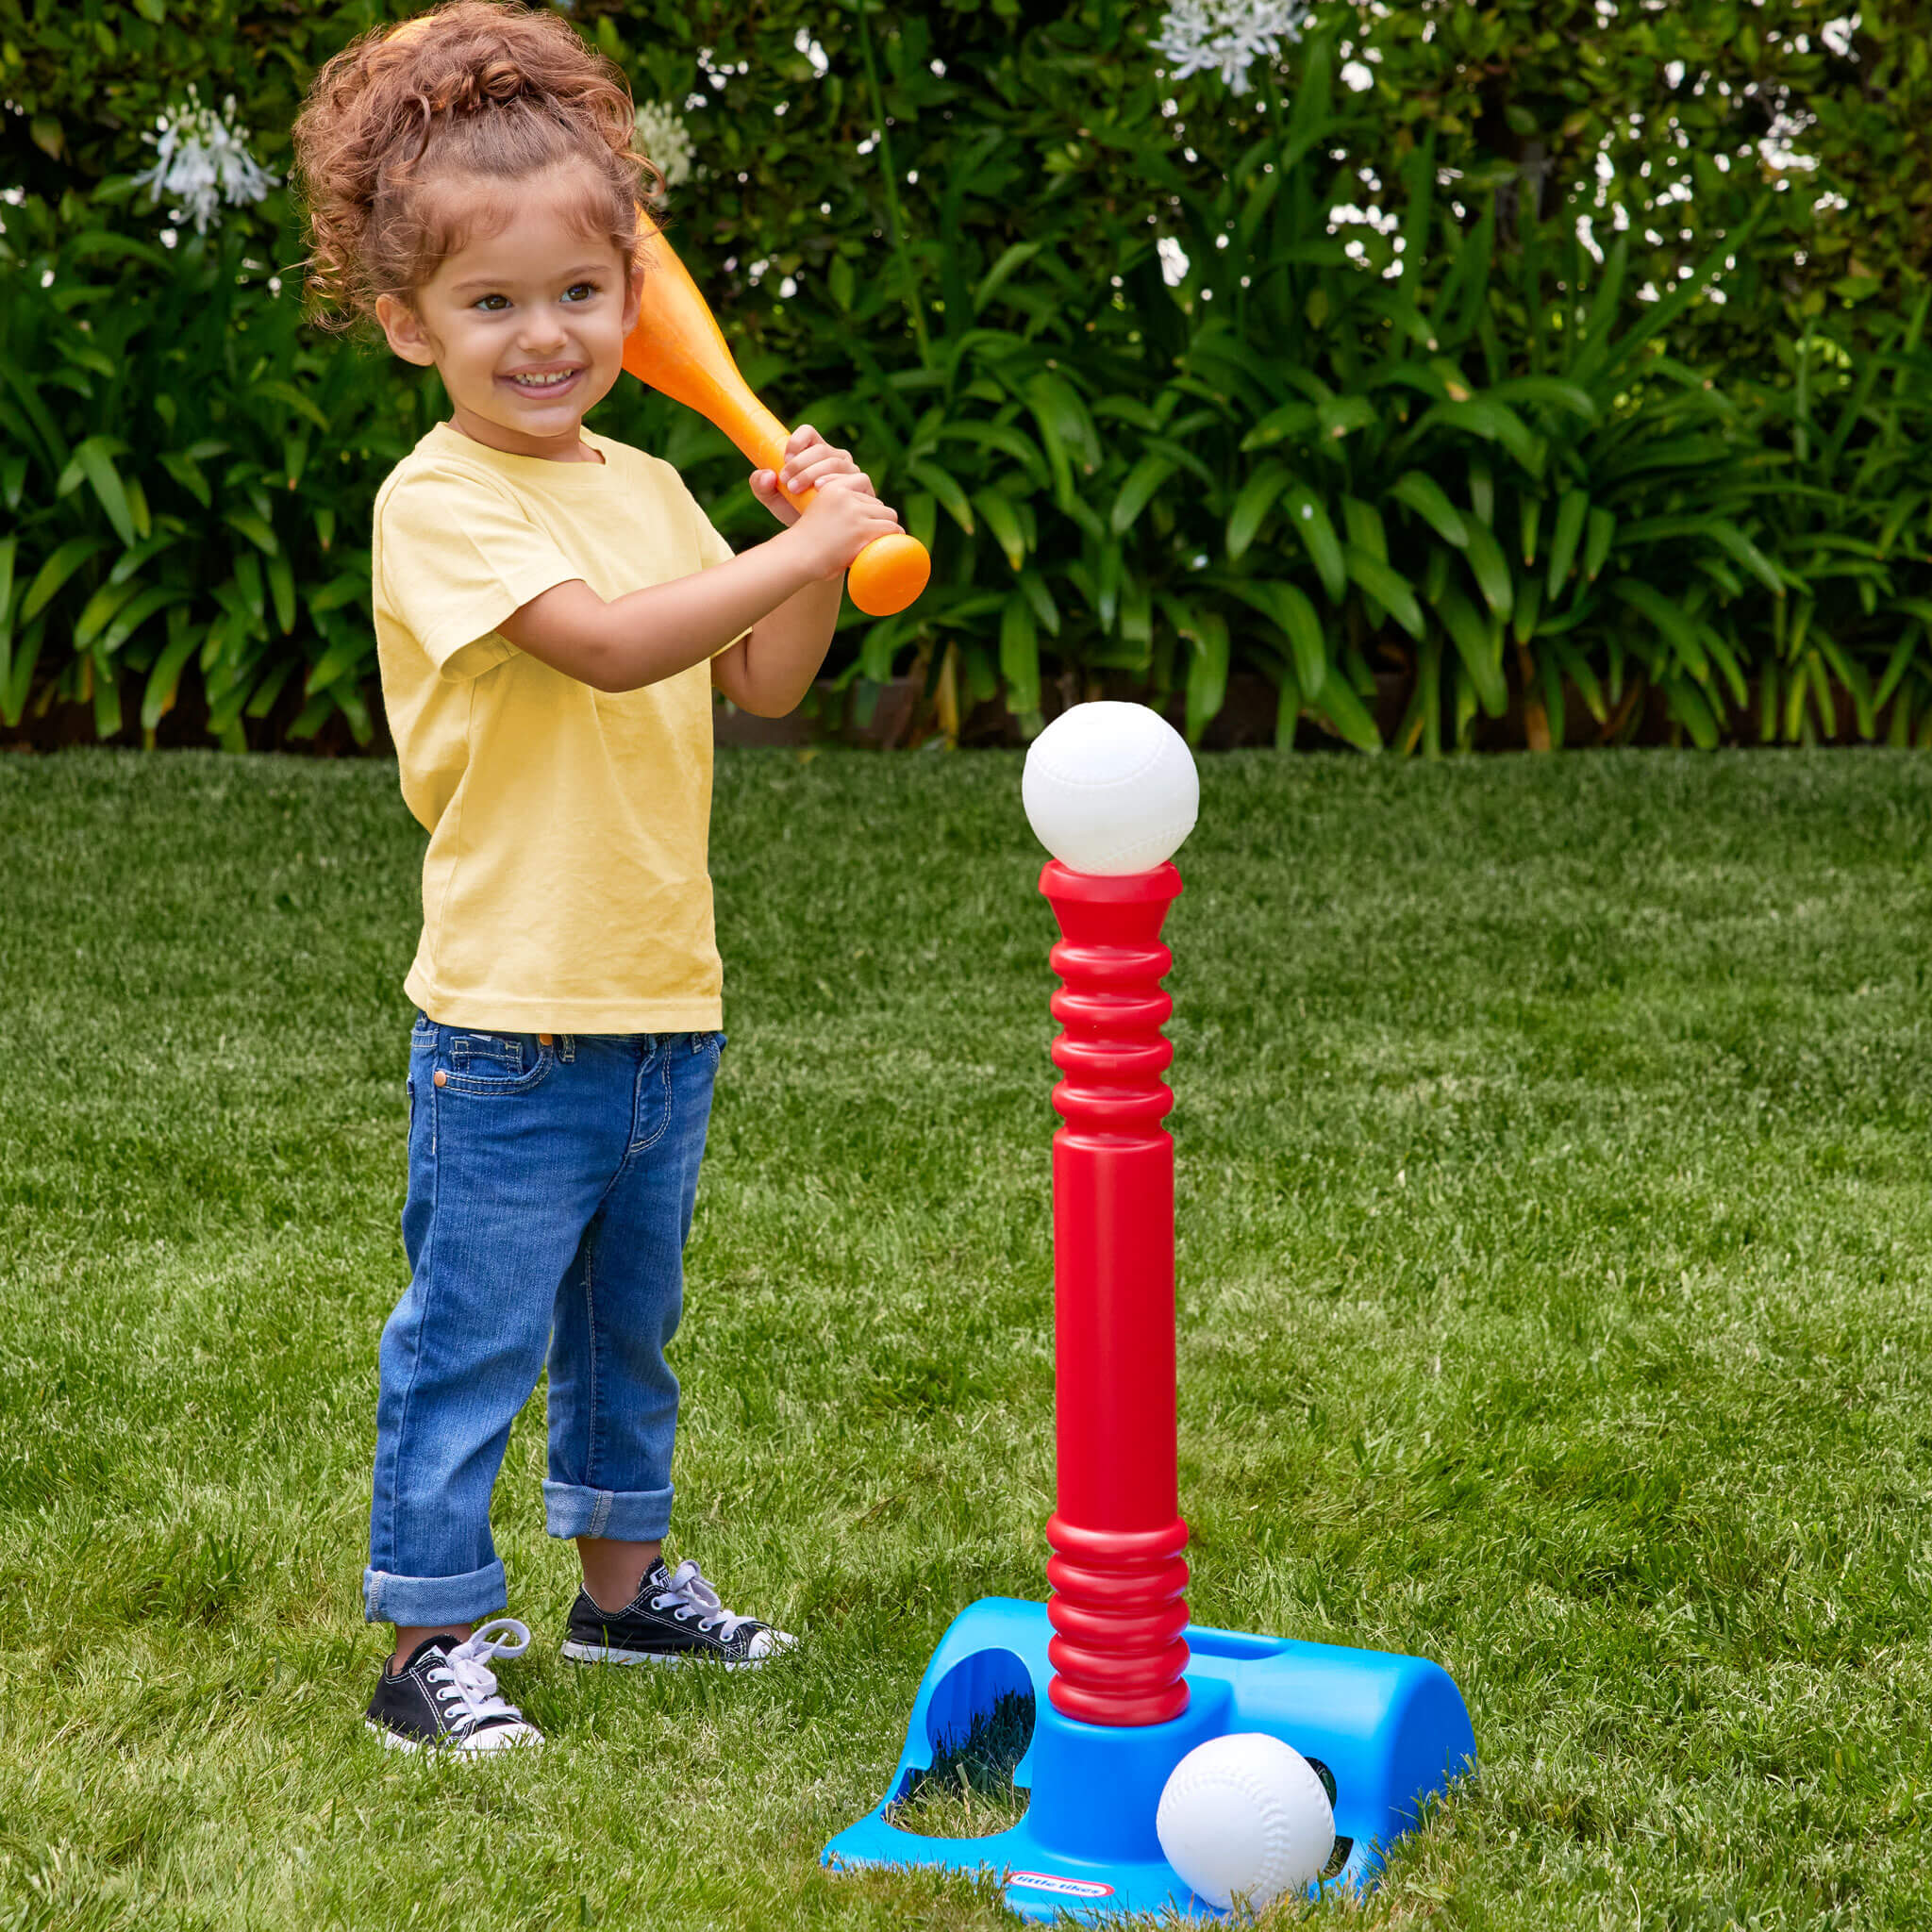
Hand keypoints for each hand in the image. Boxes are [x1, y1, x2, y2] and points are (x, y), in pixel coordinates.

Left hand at [750, 424, 871, 526]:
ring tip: (798, 489)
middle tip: (787, 482)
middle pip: (821, 449)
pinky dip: (837, 482)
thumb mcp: (775, 502)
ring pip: (836, 461)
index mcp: (815, 454)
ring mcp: (852, 472)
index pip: (809, 434)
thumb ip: (761, 487)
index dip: (797, 441)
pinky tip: (822, 490)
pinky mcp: (865, 488)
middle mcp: (836, 458)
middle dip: (801, 464)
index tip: (784, 460)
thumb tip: (766, 475)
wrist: (819, 543)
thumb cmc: (797, 516)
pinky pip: (856, 478)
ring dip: (814, 473)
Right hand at [784, 472, 904, 581]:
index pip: (862, 480)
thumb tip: (845, 519)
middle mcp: (845, 496)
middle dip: (877, 517)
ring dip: (887, 527)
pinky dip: (895, 536)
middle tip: (873, 533)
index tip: (866, 514)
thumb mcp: (815, 511)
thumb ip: (830, 507)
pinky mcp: (863, 530)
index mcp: (832, 488)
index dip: (866, 498)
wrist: (797, 556)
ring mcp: (855, 512)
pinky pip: (891, 528)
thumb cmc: (803, 542)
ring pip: (888, 514)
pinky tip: (895, 542)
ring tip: (883, 539)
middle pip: (877, 502)